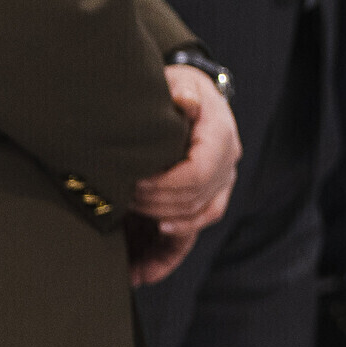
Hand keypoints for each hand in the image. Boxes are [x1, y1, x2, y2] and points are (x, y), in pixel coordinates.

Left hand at [128, 67, 237, 282]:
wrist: (186, 95)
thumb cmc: (176, 88)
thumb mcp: (177, 81)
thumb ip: (179, 93)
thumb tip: (183, 103)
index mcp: (220, 135)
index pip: (199, 173)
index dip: (165, 185)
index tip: (132, 184)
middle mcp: (226, 163)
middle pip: (196, 200)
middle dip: (154, 205)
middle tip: (119, 199)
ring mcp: (220, 184)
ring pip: (197, 218)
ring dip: (161, 228)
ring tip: (127, 227)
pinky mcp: (207, 199)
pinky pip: (194, 231)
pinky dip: (171, 250)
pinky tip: (143, 266)